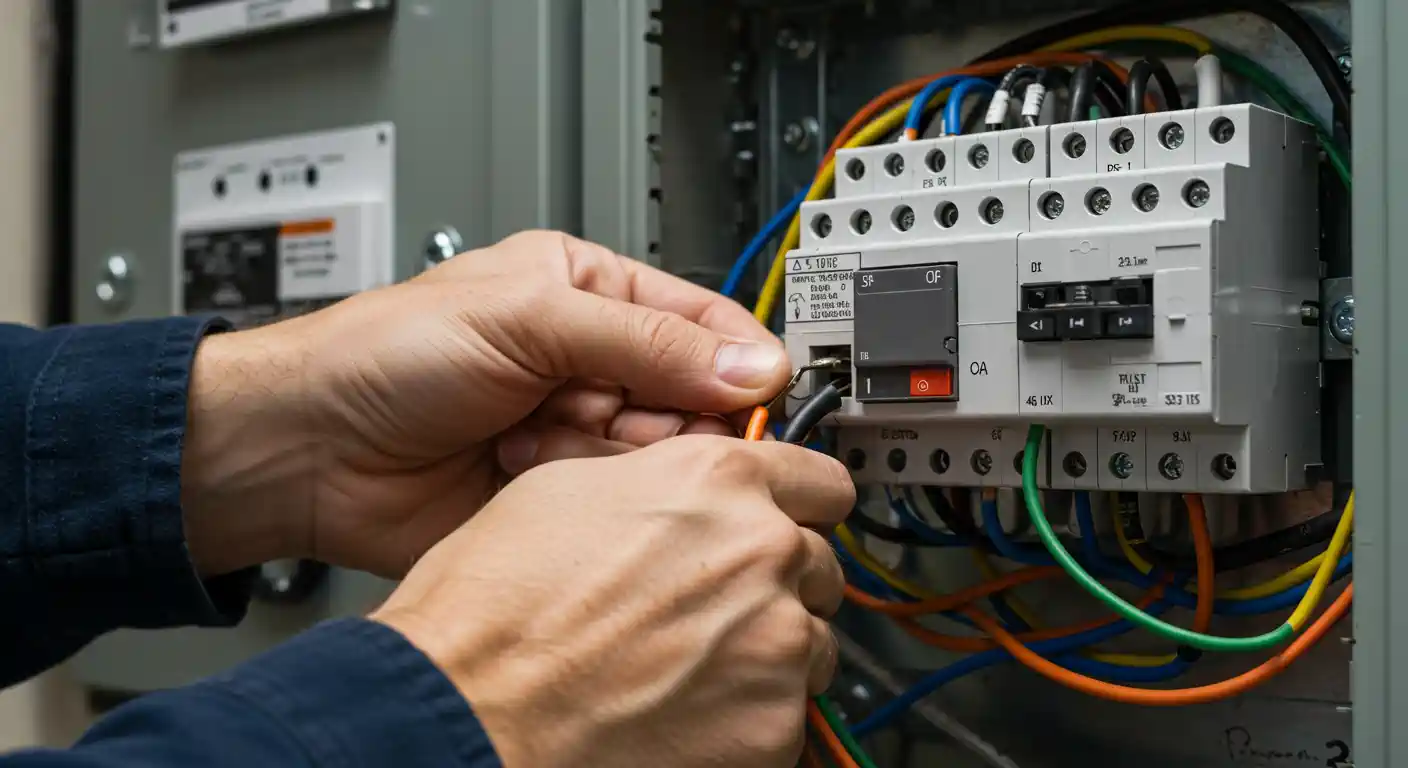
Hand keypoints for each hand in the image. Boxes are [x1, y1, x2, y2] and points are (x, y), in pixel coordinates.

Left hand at [179, 231, 789, 576]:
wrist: (309, 452)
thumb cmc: (385, 357)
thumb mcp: (524, 317)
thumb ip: (643, 339)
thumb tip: (749, 365)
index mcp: (593, 295)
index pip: (705, 323)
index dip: (735, 361)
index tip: (756, 395)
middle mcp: (594, 364)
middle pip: (694, 401)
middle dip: (654, 414)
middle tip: (605, 415)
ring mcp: (577, 435)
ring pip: (659, 461)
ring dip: (606, 455)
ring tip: (537, 435)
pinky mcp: (561, 501)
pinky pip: (618, 509)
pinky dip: (581, 498)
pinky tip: (523, 472)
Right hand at [373, 435, 854, 767]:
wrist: (468, 713)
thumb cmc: (492, 611)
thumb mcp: (565, 490)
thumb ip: (660, 481)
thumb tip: (685, 490)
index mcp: (717, 481)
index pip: (822, 480)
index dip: (797, 503)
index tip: (787, 520)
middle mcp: (761, 552)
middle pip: (817, 561)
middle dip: (775, 580)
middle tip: (709, 605)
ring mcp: (775, 643)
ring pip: (811, 640)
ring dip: (767, 649)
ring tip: (686, 664)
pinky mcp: (774, 726)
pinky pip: (789, 711)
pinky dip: (750, 713)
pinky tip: (683, 709)